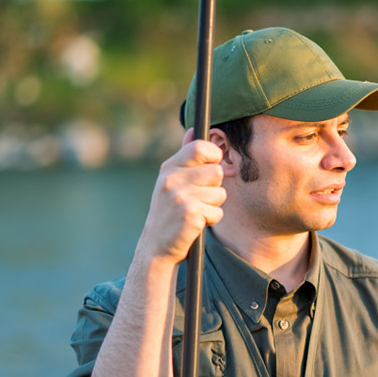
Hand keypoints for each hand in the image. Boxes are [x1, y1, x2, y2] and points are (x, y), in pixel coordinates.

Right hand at [136, 128, 226, 264]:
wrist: (157, 246)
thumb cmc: (169, 211)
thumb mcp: (171, 181)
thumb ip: (185, 157)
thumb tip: (193, 130)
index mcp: (169, 168)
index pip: (200, 147)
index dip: (213, 156)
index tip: (212, 165)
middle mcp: (172, 179)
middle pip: (217, 171)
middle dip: (215, 186)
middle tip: (200, 197)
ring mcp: (180, 197)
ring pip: (220, 193)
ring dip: (214, 205)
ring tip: (197, 211)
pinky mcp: (190, 215)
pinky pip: (218, 212)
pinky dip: (212, 220)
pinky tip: (196, 223)